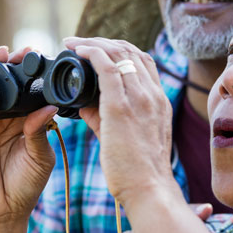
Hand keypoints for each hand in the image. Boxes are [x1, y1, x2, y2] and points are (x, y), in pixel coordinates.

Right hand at [0, 46, 56, 224]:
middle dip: (15, 66)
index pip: (28, 93)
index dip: (33, 76)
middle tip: (26, 50)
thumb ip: (41, 130)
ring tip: (4, 52)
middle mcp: (6, 120)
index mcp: (25, 123)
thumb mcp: (41, 155)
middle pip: (9, 86)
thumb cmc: (27, 185)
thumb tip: (47, 105)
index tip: (43, 58)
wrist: (4, 212)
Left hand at [64, 37, 174, 206]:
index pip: (143, 60)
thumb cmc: (139, 170)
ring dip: (94, 43)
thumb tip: (83, 104)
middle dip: (105, 41)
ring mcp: (140, 98)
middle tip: (81, 43)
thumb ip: (105, 117)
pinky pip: (107, 67)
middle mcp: (152, 94)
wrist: (150, 190)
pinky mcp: (121, 107)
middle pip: (131, 51)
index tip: (99, 49)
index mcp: (158, 100)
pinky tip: (77, 50)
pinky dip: (92, 53)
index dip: (120, 49)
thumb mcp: (129, 137)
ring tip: (74, 43)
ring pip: (119, 53)